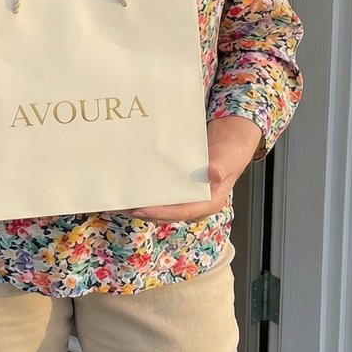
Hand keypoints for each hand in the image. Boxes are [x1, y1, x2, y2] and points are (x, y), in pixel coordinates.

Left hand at [127, 115, 262, 222]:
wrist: (230, 138)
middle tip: (121, 205)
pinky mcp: (180, 186)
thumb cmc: (231, 149)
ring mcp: (187, 195)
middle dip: (145, 210)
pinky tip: (132, 185)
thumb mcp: (228, 156)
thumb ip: (222, 165)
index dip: (160, 212)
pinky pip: (162, 192)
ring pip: (162, 205)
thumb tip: (213, 174)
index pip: (182, 211)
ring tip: (120, 199)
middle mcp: (196, 203)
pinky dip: (148, 190)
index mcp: (210, 201)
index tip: (140, 209)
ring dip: (143, 203)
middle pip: (167, 212)